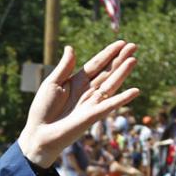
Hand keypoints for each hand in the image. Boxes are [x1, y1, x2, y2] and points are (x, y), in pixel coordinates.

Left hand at [16, 42, 138, 167]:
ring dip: (123, 72)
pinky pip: (111, 105)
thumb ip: (64, 67)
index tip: (122, 42)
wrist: (40, 133)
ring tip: (133, 59)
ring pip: (111, 84)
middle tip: (134, 46)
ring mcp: (92, 103)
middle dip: (120, 59)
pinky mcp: (94, 115)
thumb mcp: (52, 83)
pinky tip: (135, 91)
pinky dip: (122, 99)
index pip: (96, 64)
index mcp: (77, 81)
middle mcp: (88, 91)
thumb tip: (70, 47)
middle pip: (107, 72)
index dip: (109, 53)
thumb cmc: (43, 109)